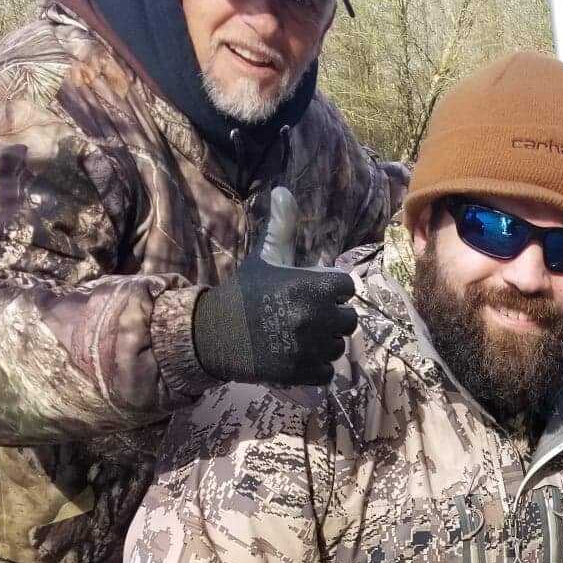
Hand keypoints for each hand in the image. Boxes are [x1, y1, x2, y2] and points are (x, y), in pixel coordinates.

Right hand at [192, 185, 357, 385]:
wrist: (214, 332)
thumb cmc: (244, 292)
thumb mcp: (266, 257)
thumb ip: (283, 228)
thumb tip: (284, 190)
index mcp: (314, 286)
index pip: (345, 286)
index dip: (330, 289)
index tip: (311, 290)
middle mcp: (317, 317)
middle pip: (347, 319)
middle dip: (330, 316)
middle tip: (304, 315)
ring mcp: (312, 347)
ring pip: (338, 345)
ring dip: (324, 342)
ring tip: (299, 335)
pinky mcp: (303, 372)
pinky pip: (327, 370)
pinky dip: (315, 366)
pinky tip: (296, 354)